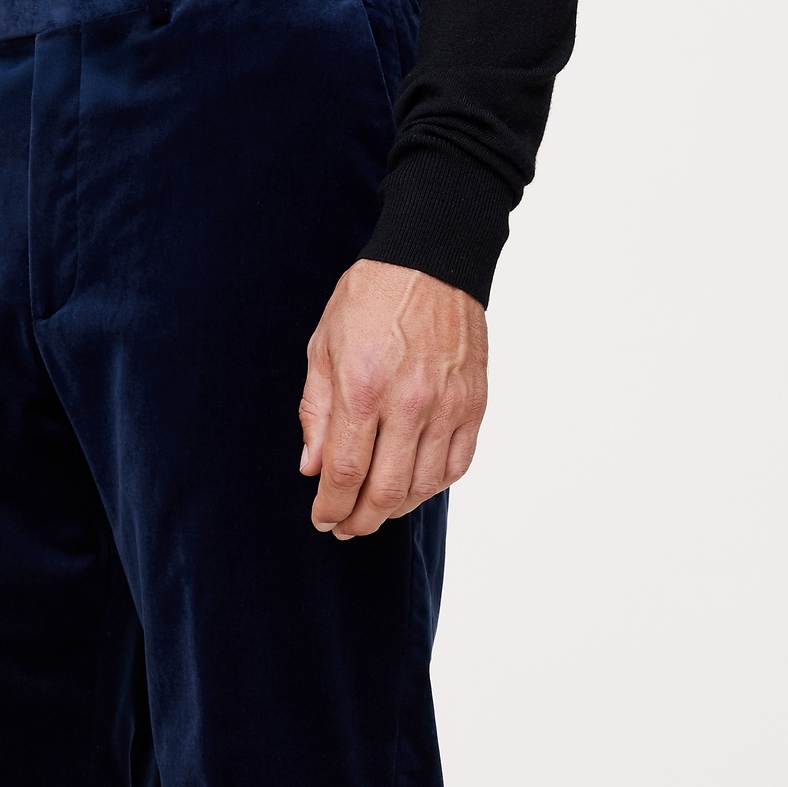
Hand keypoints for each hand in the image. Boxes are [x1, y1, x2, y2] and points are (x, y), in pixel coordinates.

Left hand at [298, 260, 487, 538]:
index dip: (332, 508)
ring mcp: (448, 405)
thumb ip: (317, 412)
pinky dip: (433, 486)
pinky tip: (414, 486)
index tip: (323, 519)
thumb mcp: (323, 347)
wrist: (432, 258)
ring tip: (376, 510)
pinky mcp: (474, 403)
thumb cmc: (371, 298)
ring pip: (424, 486)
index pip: (346, 473)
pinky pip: (457, 464)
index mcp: (363, 388)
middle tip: (346, 527)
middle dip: (361, 520)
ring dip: (396, 509)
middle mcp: (409, 402)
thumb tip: (313, 468)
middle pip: (386, 491)